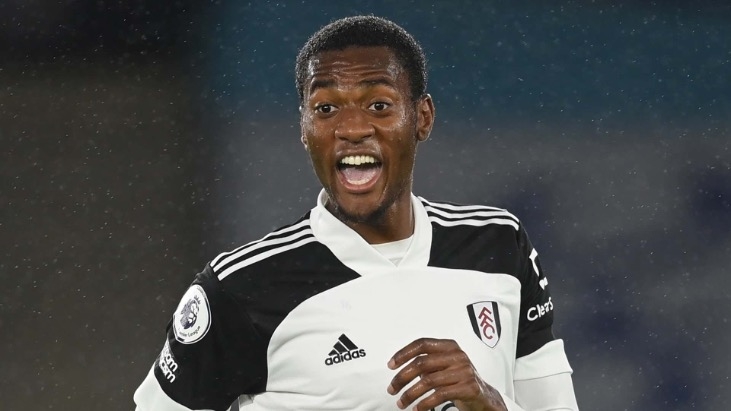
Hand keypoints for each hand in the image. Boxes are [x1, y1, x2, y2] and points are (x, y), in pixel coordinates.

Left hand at [386, 338, 506, 410]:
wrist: (483, 396)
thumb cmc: (459, 379)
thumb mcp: (443, 366)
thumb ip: (426, 363)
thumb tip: (399, 369)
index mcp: (450, 346)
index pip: (422, 344)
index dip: (404, 353)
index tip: (391, 365)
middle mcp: (458, 355)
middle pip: (422, 363)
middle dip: (402, 378)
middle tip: (392, 389)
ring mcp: (464, 371)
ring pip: (428, 381)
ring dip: (410, 394)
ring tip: (401, 402)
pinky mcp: (468, 387)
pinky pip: (439, 395)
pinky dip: (424, 403)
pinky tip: (417, 408)